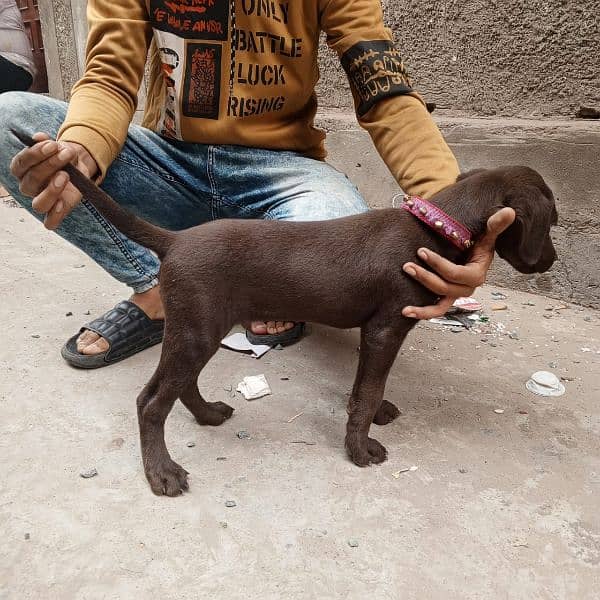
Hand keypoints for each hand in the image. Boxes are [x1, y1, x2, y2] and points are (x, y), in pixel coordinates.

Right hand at [10, 132, 97, 229]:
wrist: (79, 167)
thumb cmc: (62, 157)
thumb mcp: (57, 147)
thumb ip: (47, 143)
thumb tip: (39, 137)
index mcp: (22, 169)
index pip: (21, 163)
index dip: (35, 154)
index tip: (52, 145)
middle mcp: (28, 186)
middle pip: (32, 180)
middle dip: (50, 165)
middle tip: (65, 155)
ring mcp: (41, 200)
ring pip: (38, 205)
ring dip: (52, 191)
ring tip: (65, 176)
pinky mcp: (56, 212)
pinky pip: (50, 223)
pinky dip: (55, 216)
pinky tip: (63, 203)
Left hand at [401, 207, 515, 318]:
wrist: (472, 251)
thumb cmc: (479, 242)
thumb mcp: (487, 233)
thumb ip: (495, 224)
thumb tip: (509, 211)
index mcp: (477, 275)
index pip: (456, 273)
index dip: (438, 264)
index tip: (421, 251)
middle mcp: (466, 288)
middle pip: (445, 288)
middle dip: (425, 278)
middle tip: (407, 266)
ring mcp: (455, 295)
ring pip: (440, 306)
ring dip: (422, 307)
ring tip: (405, 307)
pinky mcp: (446, 298)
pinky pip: (436, 310)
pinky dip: (422, 313)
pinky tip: (406, 312)